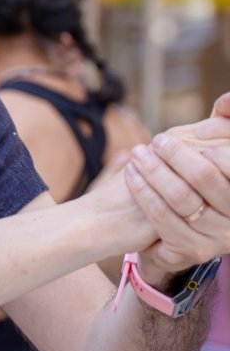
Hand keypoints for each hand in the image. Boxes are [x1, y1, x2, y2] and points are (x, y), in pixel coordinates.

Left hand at [126, 94, 229, 279]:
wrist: (162, 225)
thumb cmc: (190, 177)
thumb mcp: (207, 149)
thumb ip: (221, 126)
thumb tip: (225, 100)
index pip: (229, 166)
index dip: (215, 152)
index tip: (189, 137)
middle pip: (206, 178)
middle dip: (178, 155)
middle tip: (158, 139)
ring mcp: (216, 237)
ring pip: (182, 198)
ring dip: (154, 171)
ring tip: (137, 153)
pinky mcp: (191, 250)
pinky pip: (163, 218)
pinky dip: (143, 192)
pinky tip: (130, 175)